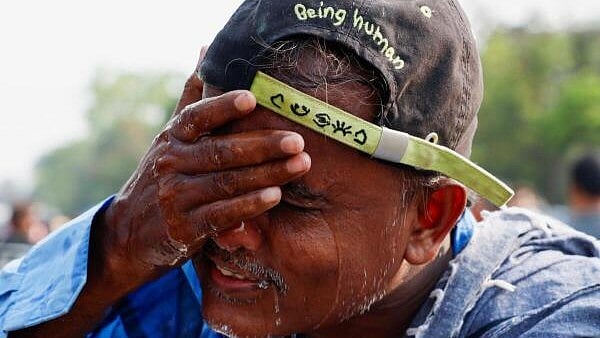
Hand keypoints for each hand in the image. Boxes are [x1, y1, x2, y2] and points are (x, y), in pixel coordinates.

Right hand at [99, 50, 310, 290]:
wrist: (131, 231)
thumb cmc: (164, 174)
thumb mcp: (172, 137)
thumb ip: (193, 98)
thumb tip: (206, 49)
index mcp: (172, 137)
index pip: (196, 117)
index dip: (222, 107)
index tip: (252, 98)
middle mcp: (171, 164)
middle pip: (221, 151)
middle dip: (263, 145)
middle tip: (297, 140)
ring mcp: (176, 197)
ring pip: (227, 182)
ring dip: (267, 174)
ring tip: (300, 164)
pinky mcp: (184, 228)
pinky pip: (222, 215)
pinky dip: (249, 205)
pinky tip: (275, 196)